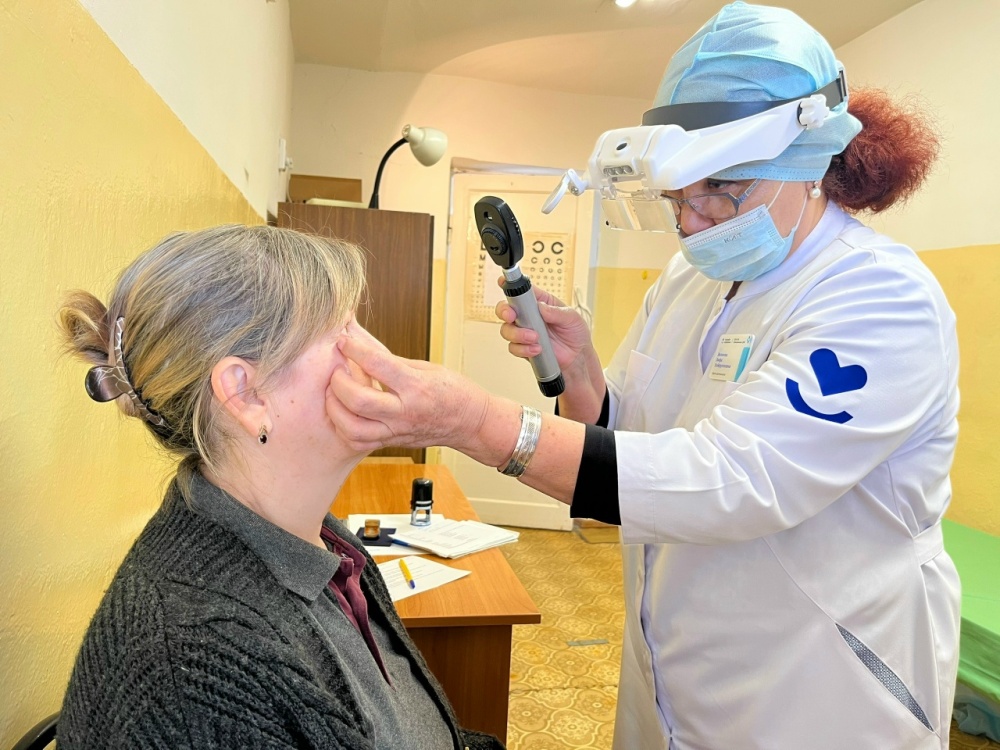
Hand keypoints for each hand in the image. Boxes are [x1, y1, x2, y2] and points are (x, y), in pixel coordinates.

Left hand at [327, 320, 492, 453]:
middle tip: (336, 370)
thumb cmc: (453, 393)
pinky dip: (344, 427)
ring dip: (335, 408)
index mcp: (416, 386)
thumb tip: (361, 345)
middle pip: (358, 400)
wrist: (470, 423)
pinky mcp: (391, 443)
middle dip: (338, 382)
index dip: (354, 349)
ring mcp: (396, 431)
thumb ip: (391, 361)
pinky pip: (358, 441)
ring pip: (352, 427)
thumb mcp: (426, 368)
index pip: (376, 364)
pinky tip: (343, 413)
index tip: (343, 341)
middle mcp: (404, 411)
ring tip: (335, 393)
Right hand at [495, 283, 605, 421]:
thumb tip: (541, 307)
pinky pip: (514, 347)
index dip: (510, 286)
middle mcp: (528, 315)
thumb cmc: (576, 333)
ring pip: (506, 330)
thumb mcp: (572, 317)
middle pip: (506, 309)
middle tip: (512, 316)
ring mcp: (524, 332)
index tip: (502, 283)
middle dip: (505, 311)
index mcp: (539, 302)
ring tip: (535, 338)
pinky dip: (523, 349)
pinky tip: (537, 349)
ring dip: (517, 334)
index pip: (522, 291)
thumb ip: (556, 312)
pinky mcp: (524, 347)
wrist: (578, 357)